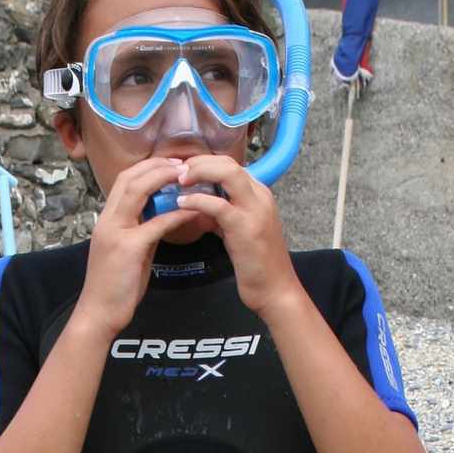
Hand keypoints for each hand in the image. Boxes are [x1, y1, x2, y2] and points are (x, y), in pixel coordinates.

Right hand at [71, 157, 196, 339]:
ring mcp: (116, 232)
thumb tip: (161, 220)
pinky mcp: (129, 248)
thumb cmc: (115, 289)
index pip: (124, 181)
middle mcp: (108, 221)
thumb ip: (141, 233)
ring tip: (186, 176)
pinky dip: (176, 214)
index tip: (169, 165)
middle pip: (130, 177)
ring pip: (139, 190)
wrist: (98, 314)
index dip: (147, 168)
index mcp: (107, 220)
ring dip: (164, 178)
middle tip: (182, 163)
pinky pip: (157, 223)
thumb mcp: (128, 254)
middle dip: (157, 165)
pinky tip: (193, 211)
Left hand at [171, 155, 303, 322]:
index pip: (231, 165)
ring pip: (227, 173)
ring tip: (180, 181)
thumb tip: (200, 209)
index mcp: (259, 195)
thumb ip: (222, 217)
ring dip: (200, 172)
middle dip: (200, 162)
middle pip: (228, 162)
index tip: (186, 171)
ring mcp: (254, 209)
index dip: (206, 163)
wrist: (275, 290)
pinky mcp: (244, 226)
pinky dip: (197, 201)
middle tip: (178, 171)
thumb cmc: (256, 265)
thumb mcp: (237, 233)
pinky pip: (217, 205)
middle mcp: (260, 196)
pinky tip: (182, 204)